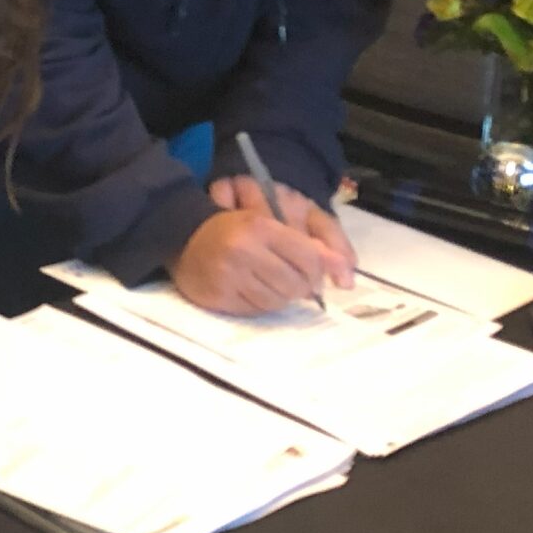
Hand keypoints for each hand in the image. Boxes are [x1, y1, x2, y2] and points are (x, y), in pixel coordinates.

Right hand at [170, 206, 347, 315]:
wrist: (184, 235)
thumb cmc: (239, 226)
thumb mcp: (279, 220)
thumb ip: (318, 241)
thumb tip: (347, 277)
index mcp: (261, 226)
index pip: (309, 259)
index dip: (317, 271)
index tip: (311, 272)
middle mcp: (243, 250)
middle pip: (295, 285)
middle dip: (300, 286)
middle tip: (291, 279)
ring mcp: (228, 275)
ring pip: (276, 302)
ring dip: (280, 297)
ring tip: (269, 283)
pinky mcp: (217, 297)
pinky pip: (255, 311)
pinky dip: (260, 304)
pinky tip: (252, 290)